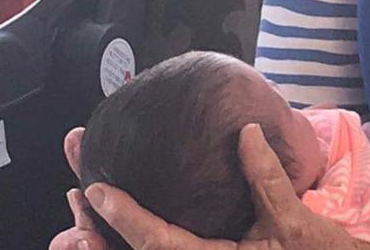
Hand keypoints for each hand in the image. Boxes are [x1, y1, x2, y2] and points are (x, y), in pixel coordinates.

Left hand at [49, 124, 369, 249]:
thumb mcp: (297, 222)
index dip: (125, 216)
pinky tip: (127, 220)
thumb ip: (267, 178)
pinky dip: (143, 239)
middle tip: (73, 194)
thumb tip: (245, 131)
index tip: (94, 190)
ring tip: (84, 208)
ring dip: (115, 238)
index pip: (159, 244)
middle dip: (102, 232)